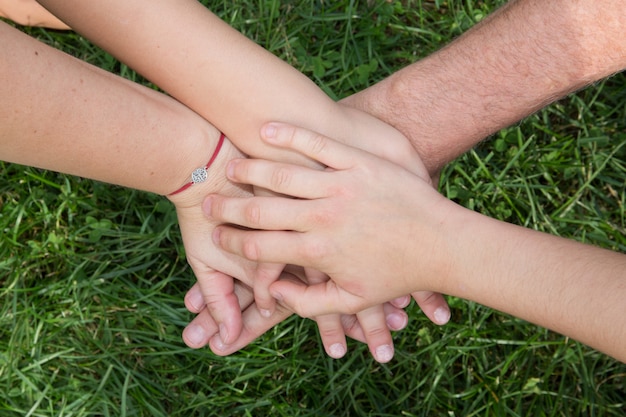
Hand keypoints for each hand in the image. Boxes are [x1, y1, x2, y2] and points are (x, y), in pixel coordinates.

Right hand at [170, 129, 412, 361]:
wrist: (445, 243)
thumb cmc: (397, 274)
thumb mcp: (353, 300)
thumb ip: (308, 303)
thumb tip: (275, 295)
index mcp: (319, 252)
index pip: (258, 248)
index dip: (230, 242)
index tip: (216, 236)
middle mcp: (324, 217)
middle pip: (259, 209)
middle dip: (227, 207)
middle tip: (208, 201)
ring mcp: (340, 185)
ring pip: (281, 174)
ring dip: (249, 169)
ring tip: (230, 165)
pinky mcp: (357, 161)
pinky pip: (316, 143)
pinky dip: (289, 134)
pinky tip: (265, 129)